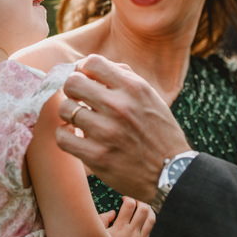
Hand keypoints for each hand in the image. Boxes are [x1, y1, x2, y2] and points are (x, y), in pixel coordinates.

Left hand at [55, 54, 190, 201]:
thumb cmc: (160, 132)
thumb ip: (124, 77)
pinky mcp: (97, 156)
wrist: (172, 173)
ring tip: (79, 120)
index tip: (85, 79)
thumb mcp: (150, 97)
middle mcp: (119, 106)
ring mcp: (107, 132)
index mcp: (134, 88)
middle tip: (78, 99)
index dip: (83, 69)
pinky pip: (63, 137)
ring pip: (65, 109)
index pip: (92, 62)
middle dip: (72, 89)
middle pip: (73, 83)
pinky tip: (74, 136)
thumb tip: (89, 66)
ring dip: (69, 114)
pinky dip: (65, 135)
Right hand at [106, 196, 154, 236]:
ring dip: (150, 213)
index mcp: (120, 227)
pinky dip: (153, 229)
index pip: (129, 205)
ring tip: (146, 213)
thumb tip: (111, 213)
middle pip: (143, 209)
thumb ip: (102, 221)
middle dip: (141, 204)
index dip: (128, 199)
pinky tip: (148, 229)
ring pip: (152, 220)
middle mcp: (132, 232)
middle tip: (137, 205)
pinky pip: (154, 236)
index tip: (125, 201)